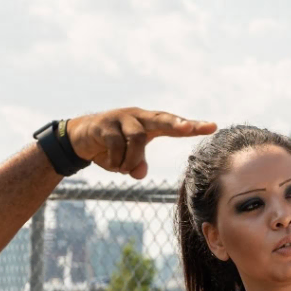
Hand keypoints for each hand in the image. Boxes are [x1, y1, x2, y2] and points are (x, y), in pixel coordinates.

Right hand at [67, 108, 215, 177]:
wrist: (79, 138)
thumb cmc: (110, 148)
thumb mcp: (126, 160)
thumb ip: (137, 166)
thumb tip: (140, 174)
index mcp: (148, 124)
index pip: (174, 124)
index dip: (193, 126)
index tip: (212, 126)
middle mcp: (137, 116)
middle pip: (162, 118)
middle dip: (176, 124)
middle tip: (188, 128)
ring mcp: (121, 118)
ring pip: (137, 139)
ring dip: (131, 160)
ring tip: (121, 169)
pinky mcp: (104, 123)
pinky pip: (116, 145)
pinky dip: (115, 160)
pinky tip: (109, 163)